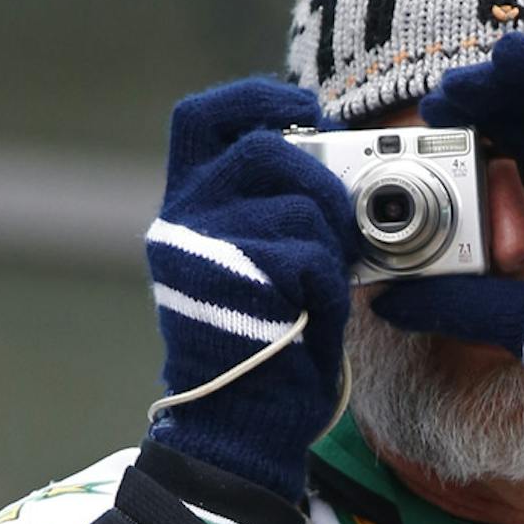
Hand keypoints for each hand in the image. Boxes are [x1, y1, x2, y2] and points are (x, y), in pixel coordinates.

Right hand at [147, 77, 359, 506]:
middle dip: (318, 176)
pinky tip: (314, 311)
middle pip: (261, 148)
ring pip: (295, 199)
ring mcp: (204, 248)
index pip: (201, 118)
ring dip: (331, 236)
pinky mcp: (238, 280)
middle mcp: (183, 219)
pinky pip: (310, 252)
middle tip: (341, 217)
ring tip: (324, 278)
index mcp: (186, 207)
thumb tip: (330, 163)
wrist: (243, 424)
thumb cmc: (265, 347)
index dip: (255, 98)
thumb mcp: (262, 263)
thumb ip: (273, 208)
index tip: (305, 109)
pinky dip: (329, 281)